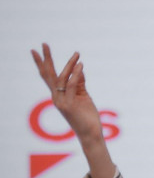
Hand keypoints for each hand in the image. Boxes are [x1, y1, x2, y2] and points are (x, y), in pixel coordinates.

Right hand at [32, 43, 114, 177]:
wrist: (91, 133)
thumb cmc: (87, 115)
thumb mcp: (83, 95)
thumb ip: (79, 83)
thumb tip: (79, 68)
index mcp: (58, 95)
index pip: (48, 76)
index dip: (44, 63)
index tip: (39, 50)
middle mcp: (56, 97)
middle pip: (48, 75)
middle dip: (46, 59)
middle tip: (43, 44)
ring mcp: (61, 102)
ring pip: (61, 79)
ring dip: (69, 65)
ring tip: (77, 54)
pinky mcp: (69, 105)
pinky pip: (71, 86)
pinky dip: (75, 75)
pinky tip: (80, 65)